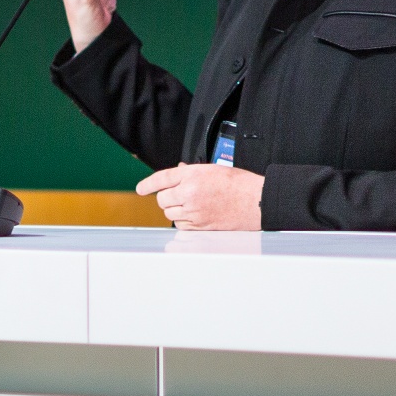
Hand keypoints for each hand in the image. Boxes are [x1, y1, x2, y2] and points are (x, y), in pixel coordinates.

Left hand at [136, 163, 264, 229]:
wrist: (255, 201)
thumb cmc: (238, 184)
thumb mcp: (213, 169)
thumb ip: (191, 172)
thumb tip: (178, 173)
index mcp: (193, 174)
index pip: (162, 178)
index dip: (148, 184)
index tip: (141, 189)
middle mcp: (189, 192)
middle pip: (162, 198)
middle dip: (167, 197)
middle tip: (179, 195)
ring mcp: (193, 211)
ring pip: (169, 213)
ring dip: (175, 209)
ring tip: (191, 204)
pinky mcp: (199, 225)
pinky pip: (180, 224)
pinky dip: (183, 221)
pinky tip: (195, 215)